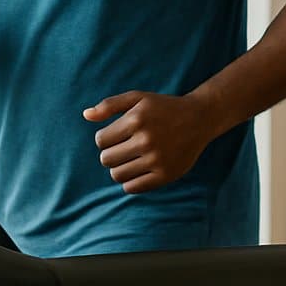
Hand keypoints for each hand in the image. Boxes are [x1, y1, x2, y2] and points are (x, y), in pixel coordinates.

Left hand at [84, 90, 223, 193]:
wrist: (200, 118)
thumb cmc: (164, 108)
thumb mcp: (138, 98)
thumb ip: (110, 104)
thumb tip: (86, 115)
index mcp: (137, 120)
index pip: (101, 141)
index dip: (105, 139)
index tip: (118, 135)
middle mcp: (146, 140)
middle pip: (106, 159)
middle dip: (111, 153)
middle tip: (125, 148)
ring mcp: (157, 159)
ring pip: (117, 175)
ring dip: (120, 168)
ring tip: (131, 159)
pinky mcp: (165, 175)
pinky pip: (132, 187)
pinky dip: (130, 181)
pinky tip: (139, 169)